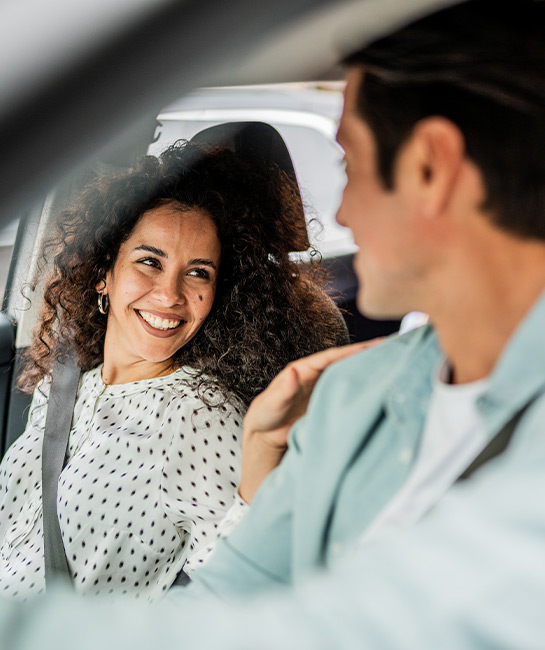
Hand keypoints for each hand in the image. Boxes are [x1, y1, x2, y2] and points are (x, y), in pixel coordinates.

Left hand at [239, 340, 380, 501]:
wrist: (266, 435)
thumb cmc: (265, 415)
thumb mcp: (271, 403)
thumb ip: (283, 390)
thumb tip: (294, 372)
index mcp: (304, 369)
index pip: (331, 357)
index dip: (351, 351)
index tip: (371, 345)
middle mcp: (317, 375)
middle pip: (345, 361)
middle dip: (367, 353)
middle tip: (392, 347)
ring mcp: (324, 388)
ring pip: (350, 375)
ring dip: (369, 368)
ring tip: (393, 362)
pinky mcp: (329, 401)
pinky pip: (348, 391)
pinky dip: (363, 387)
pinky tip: (380, 387)